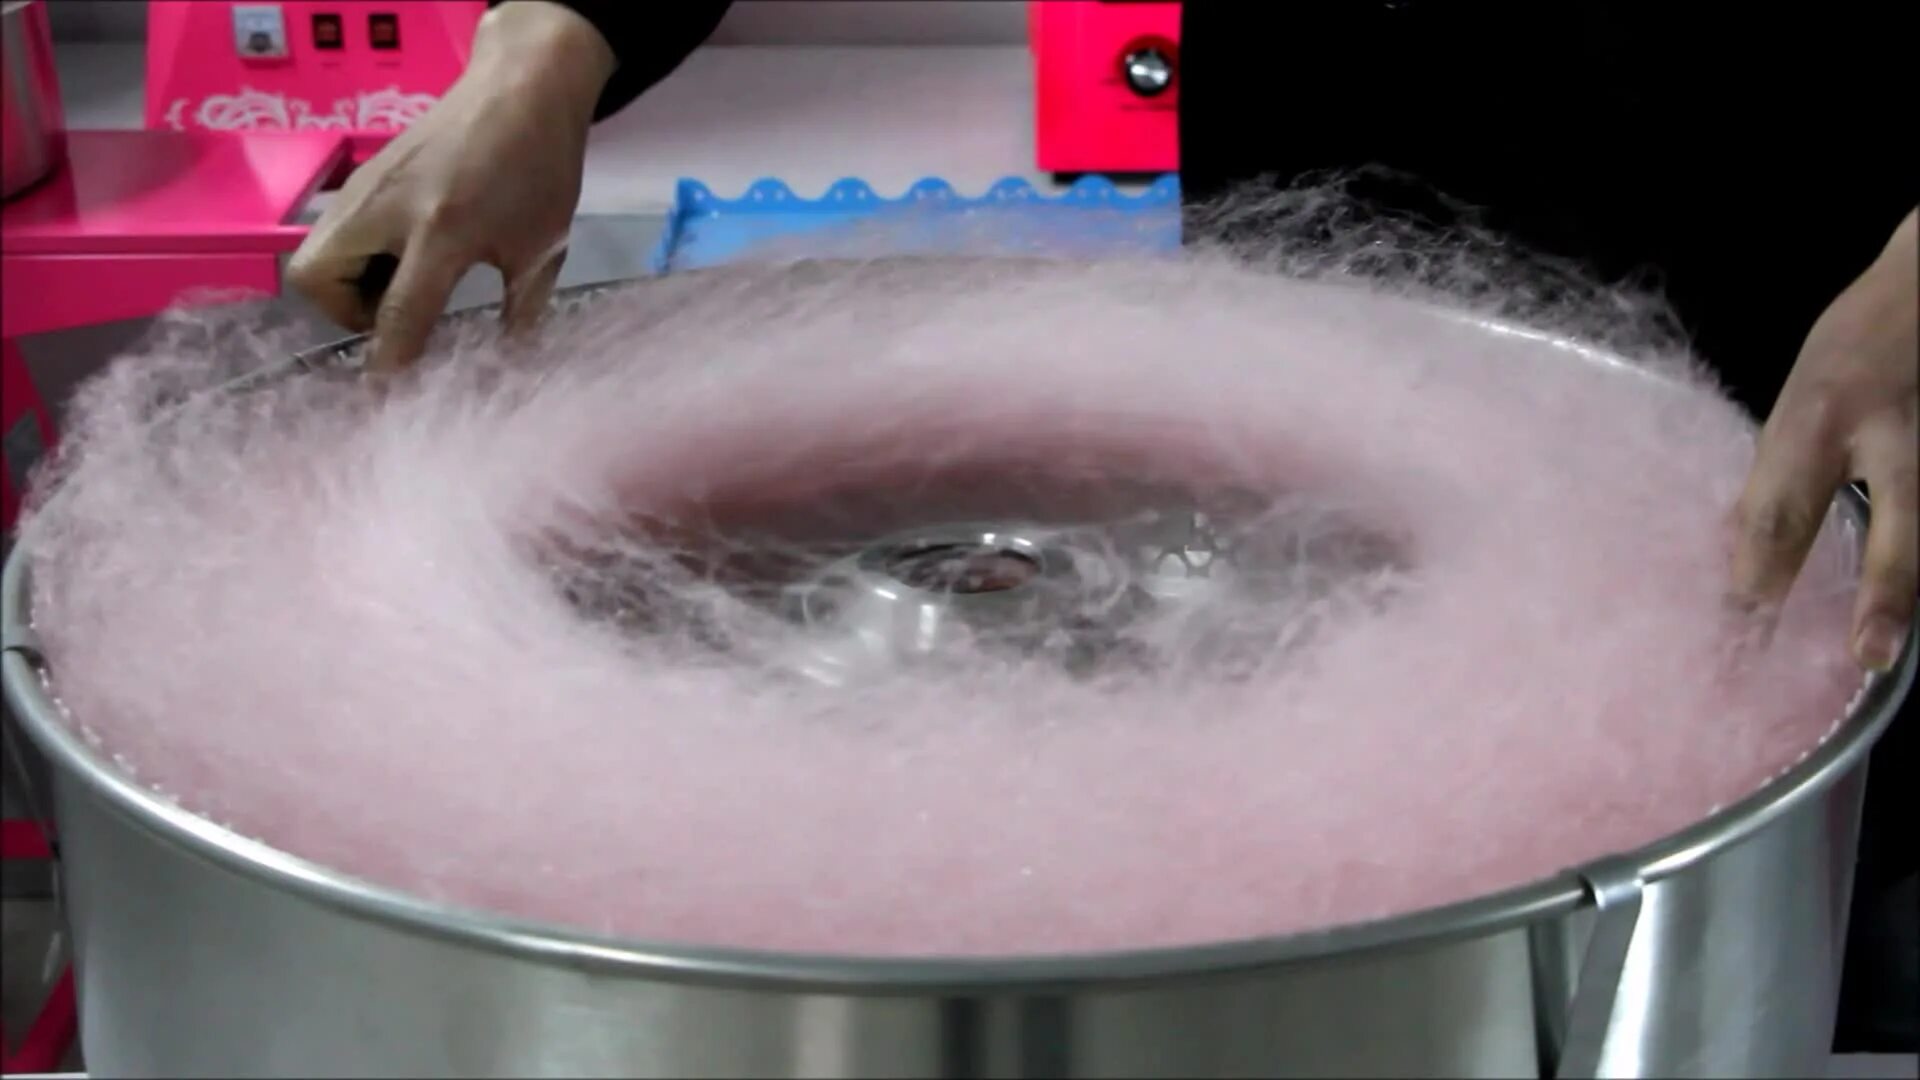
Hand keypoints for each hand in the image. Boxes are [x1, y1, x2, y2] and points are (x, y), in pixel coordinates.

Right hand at [287, 1, 616, 371]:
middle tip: (394, 317)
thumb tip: (506, 374)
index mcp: (442, 230)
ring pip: (316, 254)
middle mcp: (387, 208)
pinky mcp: (362, 175)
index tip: (386, 402)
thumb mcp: (544, 250)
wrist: (523, 86)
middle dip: (344, 315)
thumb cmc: (542, 168)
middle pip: (314, 281)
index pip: (396, 316)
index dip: (388, 366)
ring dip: (348, 286)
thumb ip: (521, 315)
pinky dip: (356, 256)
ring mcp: (366, 186)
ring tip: (404, 287)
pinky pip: (336, 231)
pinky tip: (405, 256)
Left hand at [1732, 209, 1918, 671]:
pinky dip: (1917, 558)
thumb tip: (1744, 554)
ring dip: (1903, 588)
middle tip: (1870, 658)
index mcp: (1821, 416)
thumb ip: (1782, 474)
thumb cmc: (1857, 343)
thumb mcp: (1802, 398)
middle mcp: (1893, 434)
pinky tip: (1899, 602)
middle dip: (1882, 596)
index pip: (1785, 508)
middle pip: (1897, 526)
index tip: (1744, 621)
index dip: (1761, 570)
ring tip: (1881, 645)